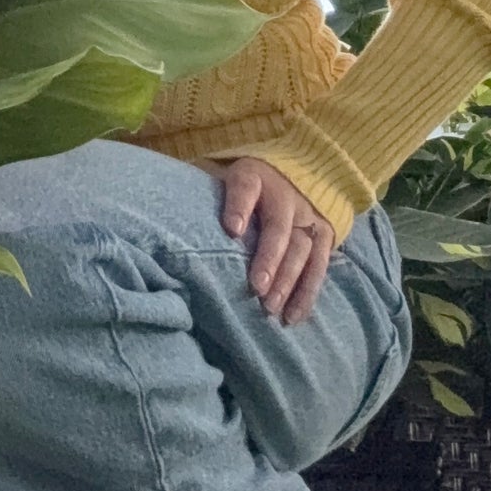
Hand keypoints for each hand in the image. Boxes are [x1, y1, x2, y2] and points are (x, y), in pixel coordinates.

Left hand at [211, 158, 336, 325]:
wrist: (292, 174)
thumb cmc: (242, 187)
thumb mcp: (221, 178)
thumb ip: (201, 194)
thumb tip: (165, 220)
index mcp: (254, 176)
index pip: (245, 186)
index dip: (239, 206)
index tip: (231, 230)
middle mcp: (285, 195)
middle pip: (279, 226)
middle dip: (269, 258)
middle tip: (257, 287)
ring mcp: (308, 216)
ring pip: (302, 249)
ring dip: (289, 280)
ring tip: (272, 307)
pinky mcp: (325, 235)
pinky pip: (319, 266)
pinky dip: (307, 293)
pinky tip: (292, 316)